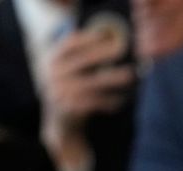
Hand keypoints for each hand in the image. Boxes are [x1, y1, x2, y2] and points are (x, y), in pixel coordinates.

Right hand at [40, 28, 133, 166]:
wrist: (60, 123)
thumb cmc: (72, 92)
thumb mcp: (71, 73)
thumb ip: (83, 59)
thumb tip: (110, 42)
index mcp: (53, 61)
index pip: (69, 44)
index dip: (87, 38)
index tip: (106, 34)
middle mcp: (53, 74)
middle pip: (82, 60)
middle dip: (103, 53)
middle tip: (122, 49)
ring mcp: (59, 92)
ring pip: (91, 82)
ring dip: (112, 78)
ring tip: (130, 75)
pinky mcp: (69, 109)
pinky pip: (93, 103)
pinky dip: (109, 101)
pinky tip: (121, 99)